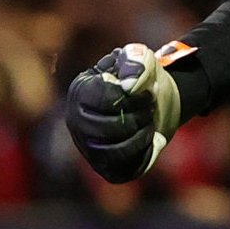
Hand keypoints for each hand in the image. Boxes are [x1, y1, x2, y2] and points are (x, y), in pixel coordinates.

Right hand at [66, 44, 184, 182]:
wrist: (153, 103)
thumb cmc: (141, 78)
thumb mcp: (142, 59)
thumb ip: (136, 61)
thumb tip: (129, 86)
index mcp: (80, 91)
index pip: (103, 99)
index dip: (133, 97)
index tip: (149, 90)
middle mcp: (76, 121)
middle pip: (108, 128)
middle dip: (139, 117)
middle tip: (150, 107)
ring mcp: (87, 146)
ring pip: (115, 152)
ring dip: (142, 135)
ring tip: (148, 122)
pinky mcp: (104, 166)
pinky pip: (123, 168)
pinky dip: (143, 153)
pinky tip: (148, 138)